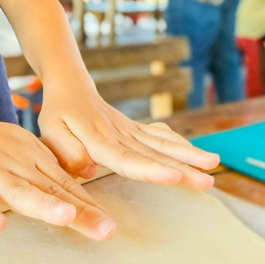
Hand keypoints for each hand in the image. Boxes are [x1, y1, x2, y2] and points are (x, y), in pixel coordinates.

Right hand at [0, 111, 115, 240]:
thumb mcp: (20, 154)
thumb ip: (45, 175)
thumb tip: (77, 198)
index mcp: (32, 158)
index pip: (64, 185)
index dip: (87, 205)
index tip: (109, 226)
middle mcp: (16, 163)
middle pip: (50, 189)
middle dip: (79, 211)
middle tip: (106, 230)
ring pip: (17, 190)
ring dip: (42, 204)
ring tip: (66, 217)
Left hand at [38, 82, 218, 191]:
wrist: (71, 84)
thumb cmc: (59, 113)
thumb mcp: (50, 132)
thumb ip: (67, 152)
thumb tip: (89, 169)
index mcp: (98, 138)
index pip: (127, 159)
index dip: (151, 170)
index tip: (174, 176)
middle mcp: (120, 134)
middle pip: (155, 153)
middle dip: (184, 166)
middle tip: (208, 179)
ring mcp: (132, 130)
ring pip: (164, 144)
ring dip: (190, 155)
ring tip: (214, 165)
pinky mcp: (137, 129)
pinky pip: (162, 137)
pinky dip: (181, 145)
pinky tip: (200, 155)